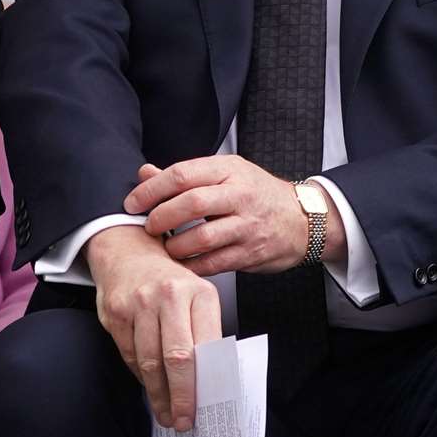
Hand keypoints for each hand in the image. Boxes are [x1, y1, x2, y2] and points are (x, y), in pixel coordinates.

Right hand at [86, 225, 221, 431]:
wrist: (127, 251)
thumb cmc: (169, 281)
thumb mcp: (197, 296)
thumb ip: (205, 332)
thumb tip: (210, 381)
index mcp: (199, 292)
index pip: (205, 347)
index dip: (204, 383)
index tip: (205, 408)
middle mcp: (168, 294)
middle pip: (176, 358)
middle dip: (180, 397)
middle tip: (182, 420)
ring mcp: (138, 302)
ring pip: (148, 361)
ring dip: (158, 393)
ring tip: (165, 412)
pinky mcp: (115, 312)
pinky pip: (129, 354)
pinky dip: (139, 375)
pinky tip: (148, 385)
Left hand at [125, 158, 345, 275]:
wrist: (303, 220)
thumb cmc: (256, 194)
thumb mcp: (224, 174)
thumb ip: (184, 176)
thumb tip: (144, 173)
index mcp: (228, 170)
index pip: (182, 174)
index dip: (152, 189)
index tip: (133, 202)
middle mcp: (239, 195)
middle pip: (192, 203)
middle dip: (162, 216)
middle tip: (148, 226)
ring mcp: (247, 225)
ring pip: (204, 237)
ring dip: (176, 245)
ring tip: (165, 247)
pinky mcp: (251, 253)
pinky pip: (215, 263)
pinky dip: (193, 266)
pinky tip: (182, 264)